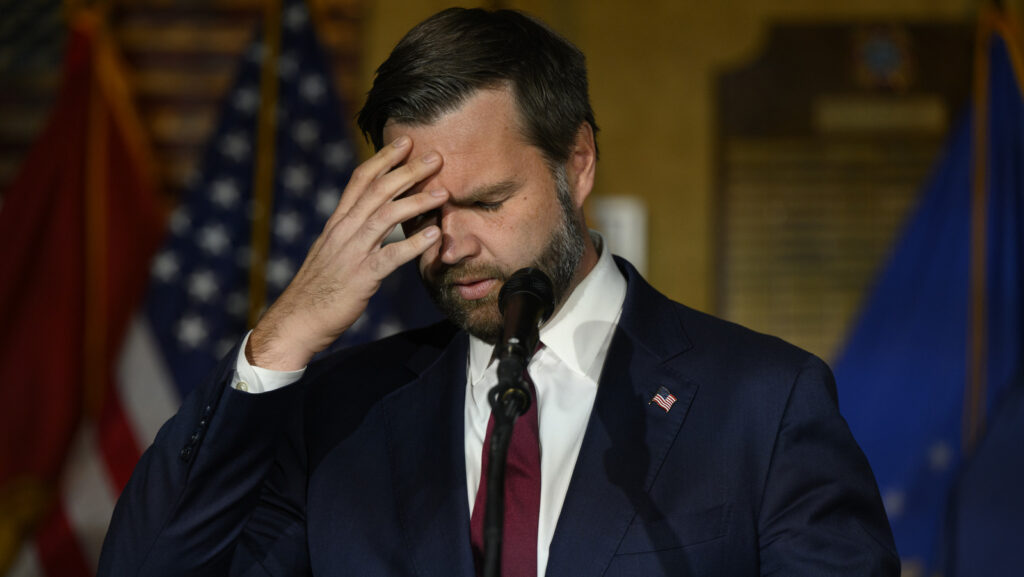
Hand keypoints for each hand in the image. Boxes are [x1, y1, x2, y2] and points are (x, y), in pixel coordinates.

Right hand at [246, 136, 446, 369]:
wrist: (298, 319)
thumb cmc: (318, 288)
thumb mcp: (332, 251)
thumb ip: (351, 233)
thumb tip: (371, 220)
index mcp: (337, 222)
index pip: (360, 180)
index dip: (384, 159)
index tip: (405, 143)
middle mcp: (343, 230)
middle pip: (378, 191)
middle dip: (407, 171)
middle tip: (436, 156)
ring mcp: (352, 252)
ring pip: (386, 217)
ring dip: (417, 201)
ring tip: (443, 192)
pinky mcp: (362, 277)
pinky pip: (391, 256)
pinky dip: (414, 244)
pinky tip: (434, 235)